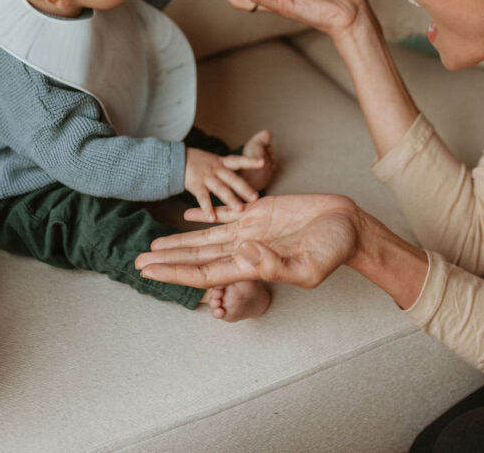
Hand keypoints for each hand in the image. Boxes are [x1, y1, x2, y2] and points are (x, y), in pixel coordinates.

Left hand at [135, 193, 360, 286]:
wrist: (347, 224)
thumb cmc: (333, 248)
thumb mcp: (308, 264)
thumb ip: (274, 263)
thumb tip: (242, 252)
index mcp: (252, 265)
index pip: (203, 272)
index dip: (173, 272)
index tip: (147, 272)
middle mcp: (244, 249)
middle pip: (196, 256)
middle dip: (166, 260)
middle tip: (136, 262)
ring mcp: (250, 229)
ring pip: (205, 236)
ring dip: (178, 241)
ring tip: (152, 245)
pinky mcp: (259, 211)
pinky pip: (225, 212)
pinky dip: (204, 213)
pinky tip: (187, 214)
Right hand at [184, 147, 264, 221]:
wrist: (176, 159)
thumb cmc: (200, 163)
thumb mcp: (215, 162)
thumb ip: (227, 172)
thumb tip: (244, 185)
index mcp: (222, 163)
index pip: (238, 160)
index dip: (250, 161)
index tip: (263, 162)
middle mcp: (216, 169)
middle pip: (233, 179)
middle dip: (245, 188)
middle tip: (256, 197)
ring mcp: (206, 177)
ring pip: (220, 189)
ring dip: (230, 200)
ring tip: (240, 210)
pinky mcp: (196, 185)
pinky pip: (202, 198)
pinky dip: (207, 208)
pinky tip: (212, 218)